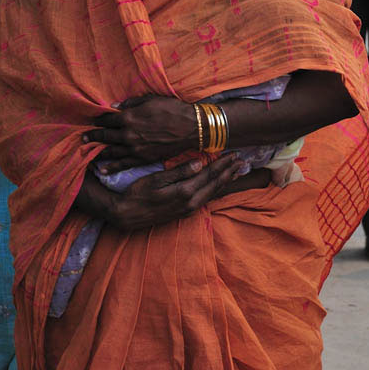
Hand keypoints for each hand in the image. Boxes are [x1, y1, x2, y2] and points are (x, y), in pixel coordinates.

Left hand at [83, 95, 198, 167]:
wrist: (191, 128)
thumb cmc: (172, 109)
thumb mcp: (151, 99)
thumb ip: (131, 103)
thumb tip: (114, 106)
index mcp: (129, 117)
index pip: (107, 119)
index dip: (98, 119)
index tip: (93, 120)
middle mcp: (128, 134)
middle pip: (105, 136)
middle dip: (92, 136)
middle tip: (82, 138)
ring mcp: (135, 149)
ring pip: (110, 151)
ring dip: (98, 151)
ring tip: (87, 150)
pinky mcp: (143, 159)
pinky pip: (123, 164)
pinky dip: (111, 167)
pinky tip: (102, 169)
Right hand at [108, 153, 241, 231]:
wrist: (126, 215)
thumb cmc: (137, 193)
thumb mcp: (155, 179)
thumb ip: (178, 172)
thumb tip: (198, 163)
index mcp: (185, 192)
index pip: (209, 175)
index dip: (223, 164)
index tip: (234, 154)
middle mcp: (191, 203)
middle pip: (216, 185)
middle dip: (230, 172)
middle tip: (242, 161)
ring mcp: (189, 210)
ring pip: (213, 193)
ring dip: (226, 181)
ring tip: (236, 171)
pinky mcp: (185, 213)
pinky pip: (207, 199)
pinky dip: (216, 189)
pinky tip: (219, 185)